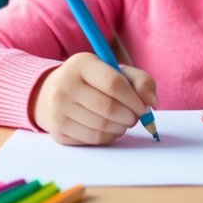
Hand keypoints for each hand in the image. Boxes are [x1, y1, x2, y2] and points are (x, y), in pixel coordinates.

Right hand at [31, 52, 157, 145]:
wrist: (50, 94)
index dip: (134, 99)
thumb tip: (152, 103)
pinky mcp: (58, 130)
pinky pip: (93, 139)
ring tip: (124, 122)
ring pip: (101, 126)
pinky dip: (109, 137)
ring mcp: (58, 109)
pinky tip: (111, 129)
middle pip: (108, 108)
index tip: (144, 107)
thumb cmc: (92, 81)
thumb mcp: (115, 71)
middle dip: (130, 116)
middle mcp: (65, 85)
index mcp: (81, 64)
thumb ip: (140, 81)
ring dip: (121, 128)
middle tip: (135, 117)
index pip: (114, 83)